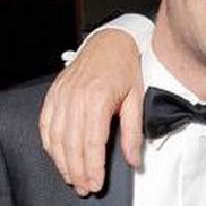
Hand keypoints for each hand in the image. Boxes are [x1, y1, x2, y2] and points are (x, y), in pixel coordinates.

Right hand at [39, 29, 143, 195]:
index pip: (92, 142)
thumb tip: (134, 159)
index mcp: (98, 98)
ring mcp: (62, 95)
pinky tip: (57, 156)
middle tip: (85, 187)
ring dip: (62, 162)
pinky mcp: (54, 93)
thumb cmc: (126, 67)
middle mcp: (76, 97)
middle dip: (78, 170)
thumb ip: (133, 131)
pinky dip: (50, 143)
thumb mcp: (137, 98)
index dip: (93, 167)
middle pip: (72, 144)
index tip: (96, 183)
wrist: (111, 41)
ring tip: (72, 178)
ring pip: (56, 137)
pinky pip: (45, 123)